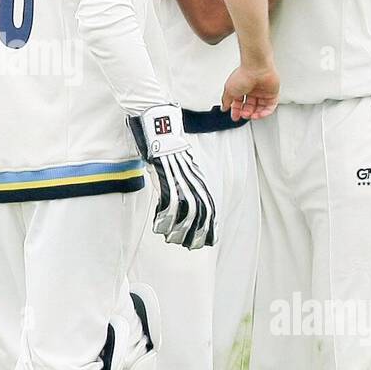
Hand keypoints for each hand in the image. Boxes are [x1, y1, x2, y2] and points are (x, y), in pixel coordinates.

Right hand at [128, 105, 215, 247]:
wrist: (159, 122)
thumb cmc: (167, 143)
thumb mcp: (181, 162)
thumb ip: (184, 178)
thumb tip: (183, 196)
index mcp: (196, 175)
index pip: (209, 204)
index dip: (210, 224)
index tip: (210, 239)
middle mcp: (191, 177)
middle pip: (201, 211)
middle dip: (198, 232)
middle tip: (193, 247)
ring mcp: (178, 175)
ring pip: (185, 209)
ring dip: (180, 228)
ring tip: (174, 240)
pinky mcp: (164, 173)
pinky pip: (167, 199)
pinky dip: (165, 216)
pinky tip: (161, 226)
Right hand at [221, 63, 278, 120]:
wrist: (257, 68)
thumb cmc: (244, 75)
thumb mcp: (229, 90)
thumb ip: (226, 100)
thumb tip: (224, 107)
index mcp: (241, 88)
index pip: (239, 102)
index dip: (237, 110)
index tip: (235, 116)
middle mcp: (252, 90)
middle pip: (250, 106)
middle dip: (246, 113)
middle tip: (244, 115)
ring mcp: (262, 92)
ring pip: (260, 108)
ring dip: (255, 114)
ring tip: (252, 116)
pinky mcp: (272, 93)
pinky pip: (270, 106)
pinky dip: (265, 112)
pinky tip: (260, 114)